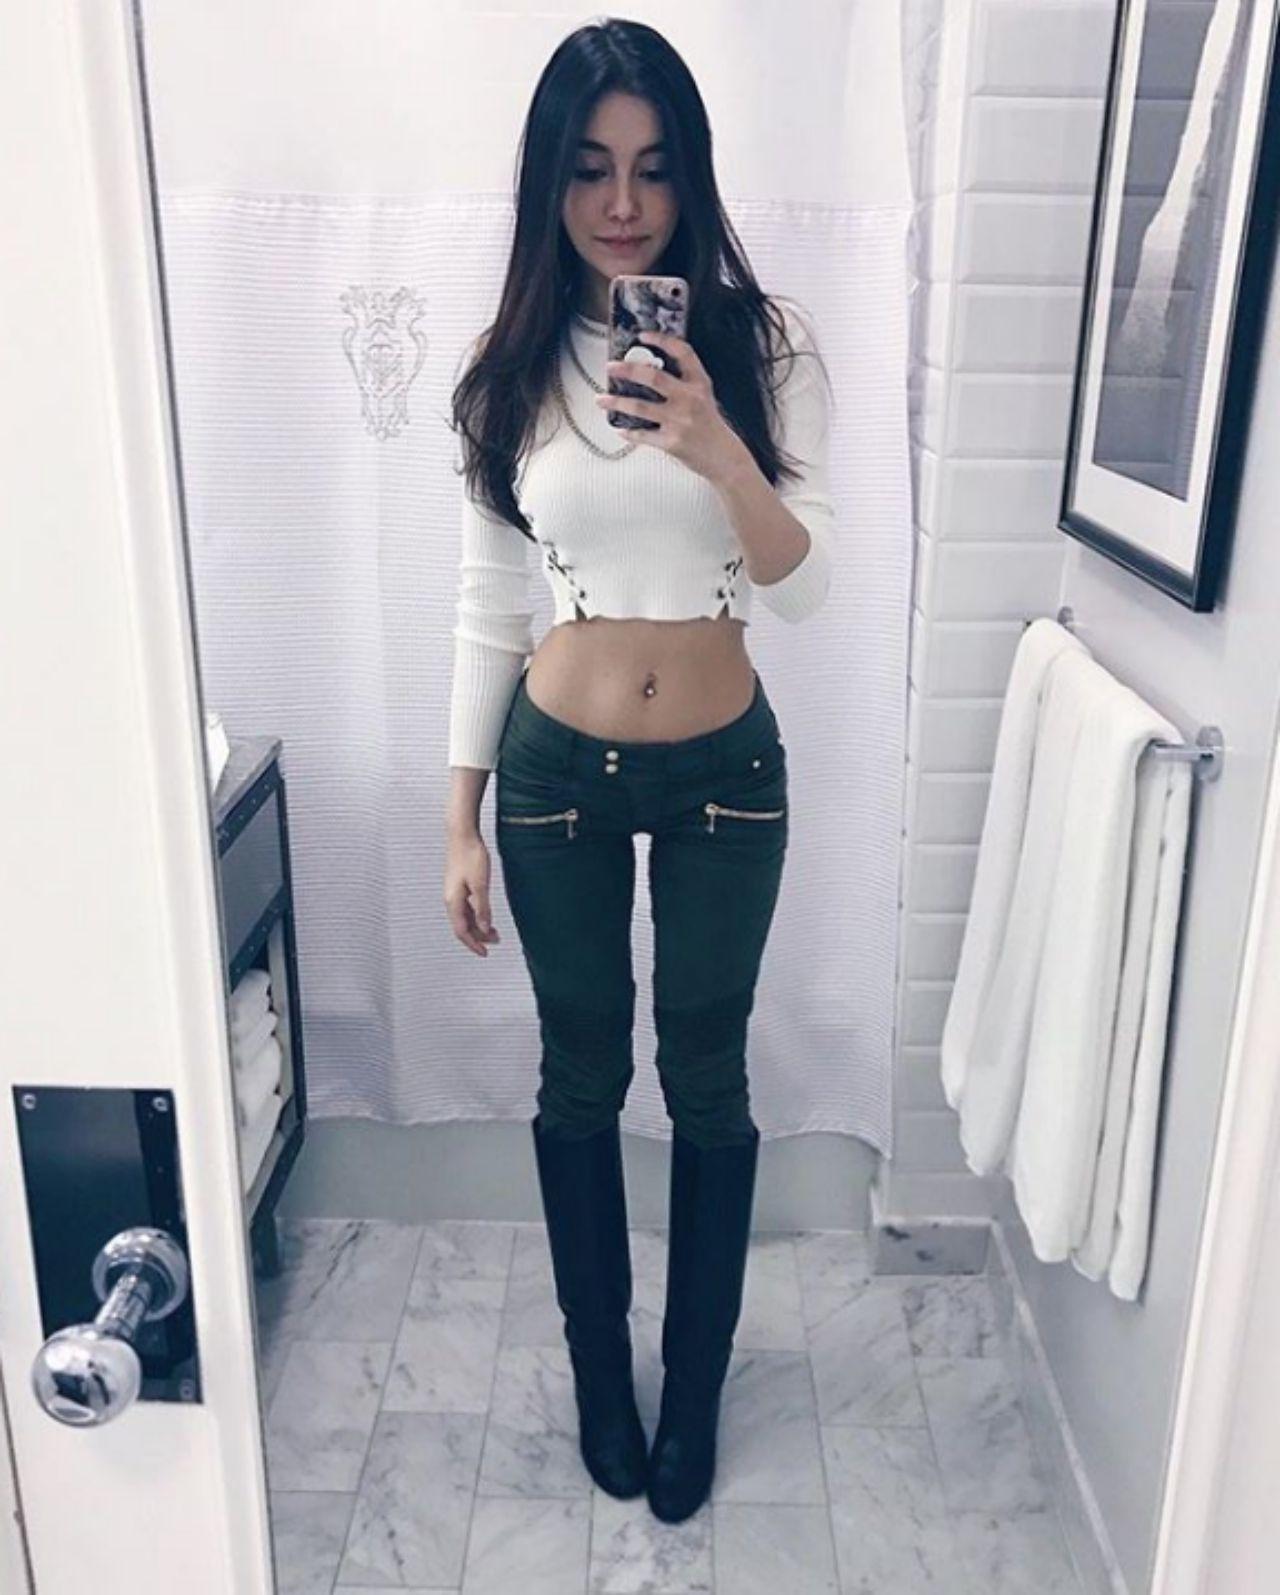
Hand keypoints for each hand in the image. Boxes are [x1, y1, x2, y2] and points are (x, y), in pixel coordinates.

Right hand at [444, 829, 500, 956]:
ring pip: (464, 917)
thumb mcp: (481, 884)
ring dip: (478, 926)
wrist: (462, 835)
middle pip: (462, 926)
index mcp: (453, 901)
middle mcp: (450, 899)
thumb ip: (482, 908)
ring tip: (494, 932)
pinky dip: (476, 915)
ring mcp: (453, 892)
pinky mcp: (458, 886)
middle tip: (495, 942)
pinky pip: (466, 907)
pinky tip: (485, 915)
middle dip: (478, 937)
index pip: (461, 931)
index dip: (473, 944)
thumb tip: (484, 927)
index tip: (485, 953)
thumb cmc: (470, 855)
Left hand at [596, 332, 747, 484]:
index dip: (662, 340)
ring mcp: (679, 421)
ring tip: (601, 399)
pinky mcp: (671, 442)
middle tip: (611, 367)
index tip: (643, 336)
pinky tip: (619, 427)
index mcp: (699, 383)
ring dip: (616, 402)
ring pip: (640, 407)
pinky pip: (642, 435)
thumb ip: (683, 382)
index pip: (683, 352)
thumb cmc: (710, 426)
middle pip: (653, 377)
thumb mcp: (703, 397)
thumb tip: (647, 371)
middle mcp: (689, 399)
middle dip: (627, 370)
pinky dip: (628, 431)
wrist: (724, 457)